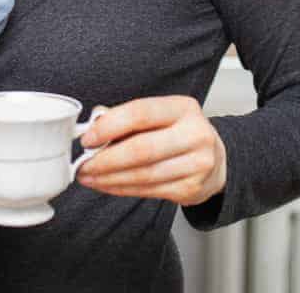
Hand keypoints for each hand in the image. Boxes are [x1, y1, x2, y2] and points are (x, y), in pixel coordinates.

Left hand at [76, 96, 226, 206]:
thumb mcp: (162, 115)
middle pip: (141, 149)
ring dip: (109, 179)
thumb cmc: (180, 132)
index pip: (141, 113)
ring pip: (143, 175)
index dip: (110, 126)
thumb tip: (94, 125)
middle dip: (105, 160)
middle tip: (83, 164)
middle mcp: (195, 135)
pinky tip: (108, 185)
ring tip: (89, 177)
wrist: (216, 159)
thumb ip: (129, 117)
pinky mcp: (191, 189)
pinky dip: (122, 189)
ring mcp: (197, 165)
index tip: (87, 138)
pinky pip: (149, 191)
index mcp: (184, 108)